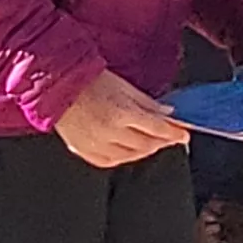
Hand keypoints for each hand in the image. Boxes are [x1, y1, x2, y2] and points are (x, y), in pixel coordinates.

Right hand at [53, 69, 187, 166]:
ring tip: (152, 144)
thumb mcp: (125, 86)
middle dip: (162, 142)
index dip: (174, 133)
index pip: (157, 129)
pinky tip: (130, 152)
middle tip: (170, 138)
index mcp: (123, 113)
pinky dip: (124, 158)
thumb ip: (148, 103)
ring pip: (130, 156)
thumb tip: (168, 114)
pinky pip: (110, 161)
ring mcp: (96, 144)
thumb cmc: (91, 81)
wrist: (58, 86)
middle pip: (146, 145)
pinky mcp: (83, 150)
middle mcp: (110, 132)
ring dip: (145, 151)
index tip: (184, 134)